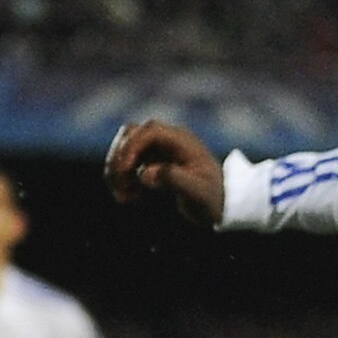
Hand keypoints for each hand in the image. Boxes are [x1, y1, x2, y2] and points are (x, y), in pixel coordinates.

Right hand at [104, 120, 224, 225]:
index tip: (123, 170)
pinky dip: (121, 178)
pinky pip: (127, 163)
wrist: (220, 206)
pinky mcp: (151, 162)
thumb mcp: (198, 193)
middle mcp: (168, 140)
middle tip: (118, 185)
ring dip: (116, 169)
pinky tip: (129, 197)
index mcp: (182, 141)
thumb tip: (145, 173)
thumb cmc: (212, 198)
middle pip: (131, 134)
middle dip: (119, 158)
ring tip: (122, 196)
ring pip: (125, 147)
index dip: (132, 146)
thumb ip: (174, 180)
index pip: (150, 131)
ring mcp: (158, 150)